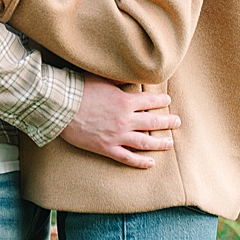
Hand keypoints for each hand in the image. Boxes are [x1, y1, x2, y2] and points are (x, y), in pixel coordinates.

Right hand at [60, 76, 181, 168]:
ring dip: (159, 143)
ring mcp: (117, 136)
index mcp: (126, 101)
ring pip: (145, 142)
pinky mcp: (106, 148)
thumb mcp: (103, 79)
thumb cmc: (80, 90)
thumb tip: (130, 76)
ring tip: (169, 143)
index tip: (167, 102)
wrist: (62, 107)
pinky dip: (140, 161)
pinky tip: (150, 163)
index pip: (151, 102)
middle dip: (168, 122)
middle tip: (177, 122)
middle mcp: (125, 120)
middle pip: (153, 122)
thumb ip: (119, 80)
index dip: (161, 102)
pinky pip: (127, 157)